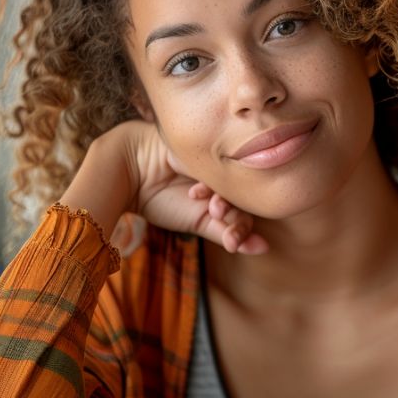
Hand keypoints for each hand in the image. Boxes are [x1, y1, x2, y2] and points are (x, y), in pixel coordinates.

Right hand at [115, 120, 266, 254]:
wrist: (132, 173)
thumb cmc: (162, 200)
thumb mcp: (197, 222)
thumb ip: (229, 234)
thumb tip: (266, 248)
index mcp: (224, 197)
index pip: (246, 216)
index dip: (242, 231)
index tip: (231, 244)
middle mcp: (226, 180)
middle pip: (245, 202)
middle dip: (234, 217)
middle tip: (217, 219)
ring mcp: (221, 164)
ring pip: (237, 188)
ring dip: (225, 202)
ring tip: (209, 208)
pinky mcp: (214, 149)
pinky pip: (225, 169)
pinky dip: (213, 186)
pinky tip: (196, 192)